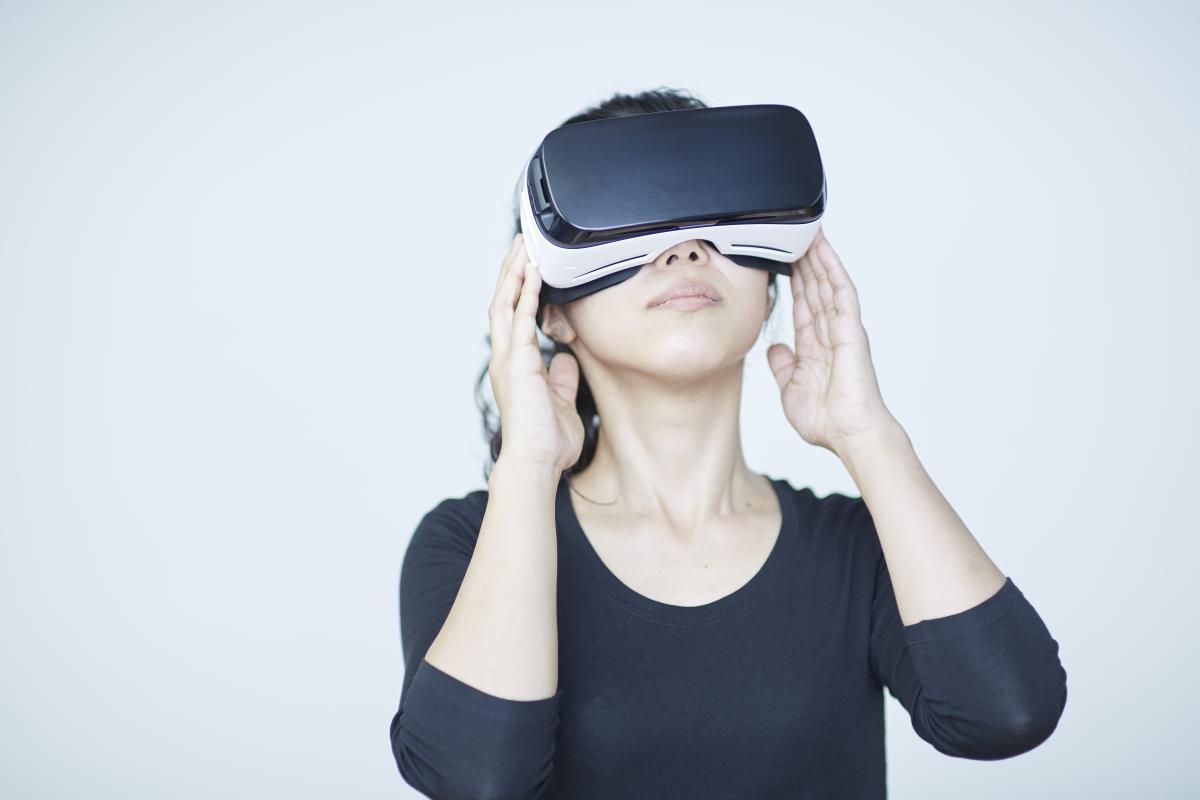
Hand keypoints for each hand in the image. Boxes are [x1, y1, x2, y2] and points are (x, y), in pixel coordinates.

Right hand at [488, 233, 584, 472]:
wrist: (536, 462)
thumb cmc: (547, 441)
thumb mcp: (560, 401)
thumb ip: (560, 378)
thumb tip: (565, 357)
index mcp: (515, 366)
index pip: (513, 318)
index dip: (518, 290)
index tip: (528, 267)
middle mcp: (506, 357)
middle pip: (503, 302)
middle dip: (511, 271)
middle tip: (522, 243)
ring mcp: (508, 358)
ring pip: (505, 303)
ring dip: (514, 273)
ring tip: (524, 246)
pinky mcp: (518, 361)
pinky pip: (520, 318)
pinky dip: (526, 292)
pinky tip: (534, 272)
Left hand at [765, 228, 897, 454]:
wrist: (847, 434)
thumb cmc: (826, 420)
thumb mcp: (790, 389)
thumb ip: (782, 365)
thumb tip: (775, 348)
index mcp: (814, 346)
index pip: (802, 305)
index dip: (793, 282)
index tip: (783, 260)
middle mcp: (829, 333)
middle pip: (815, 288)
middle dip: (804, 261)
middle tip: (793, 233)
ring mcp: (842, 329)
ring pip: (828, 284)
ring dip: (818, 257)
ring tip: (808, 231)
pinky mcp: (852, 329)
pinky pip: (842, 293)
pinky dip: (833, 270)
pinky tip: (824, 251)